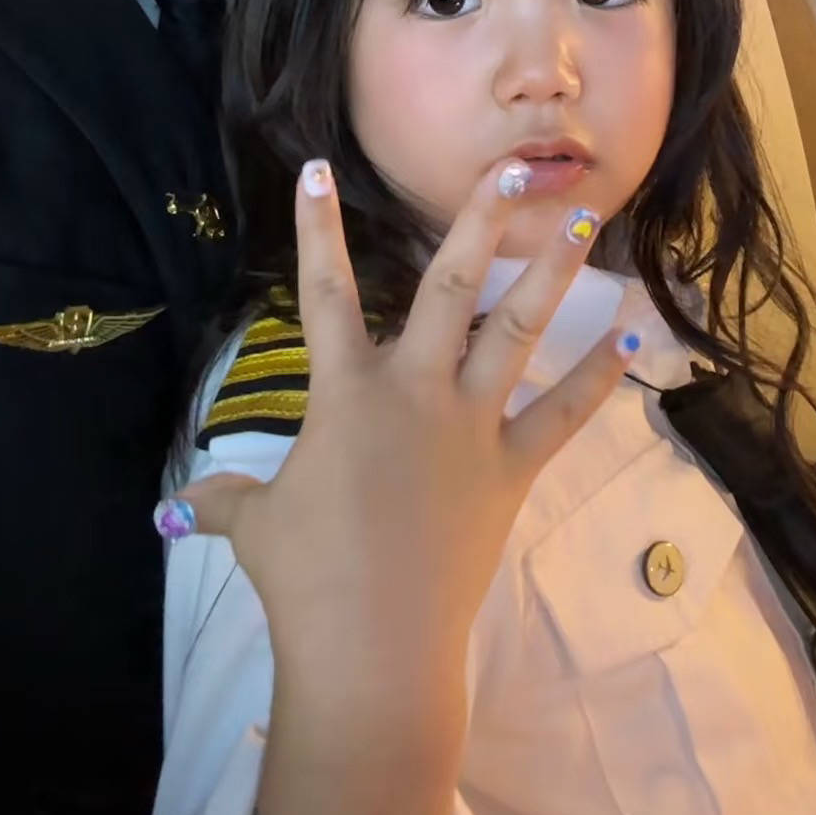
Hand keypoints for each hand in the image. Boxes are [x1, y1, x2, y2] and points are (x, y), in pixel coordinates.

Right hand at [181, 156, 634, 693]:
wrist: (372, 648)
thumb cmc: (305, 580)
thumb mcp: (255, 528)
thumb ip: (227, 500)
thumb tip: (181, 505)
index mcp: (346, 392)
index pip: (323, 292)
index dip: (314, 228)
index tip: (316, 170)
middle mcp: (414, 390)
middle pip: (449, 284)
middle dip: (482, 219)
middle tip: (517, 166)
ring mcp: (471, 426)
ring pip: (517, 330)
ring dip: (552, 274)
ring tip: (585, 223)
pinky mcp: (512, 469)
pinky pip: (563, 413)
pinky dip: (599, 376)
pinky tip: (634, 340)